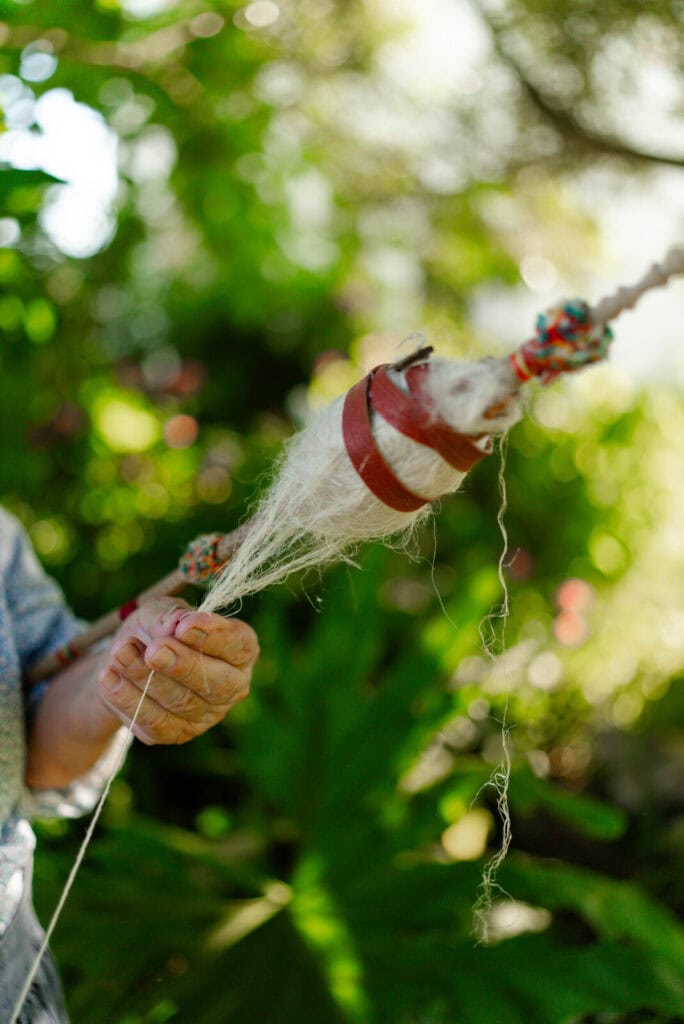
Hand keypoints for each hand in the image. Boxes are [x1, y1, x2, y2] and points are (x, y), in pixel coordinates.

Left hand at [98, 597, 258, 744]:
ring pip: (180, 702)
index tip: (184, 626)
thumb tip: (174, 625)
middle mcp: (231, 686)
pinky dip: (128, 699)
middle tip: (154, 651)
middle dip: (183, 665)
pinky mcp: (175, 732)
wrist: (125, 662)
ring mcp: (205, 714)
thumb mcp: (157, 612)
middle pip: (217, 683)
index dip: (214, 636)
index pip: (239, 644)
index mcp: (239, 650)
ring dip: (146, 677)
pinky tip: (109, 677)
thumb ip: (168, 615)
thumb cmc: (153, 630)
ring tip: (120, 653)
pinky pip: (154, 721)